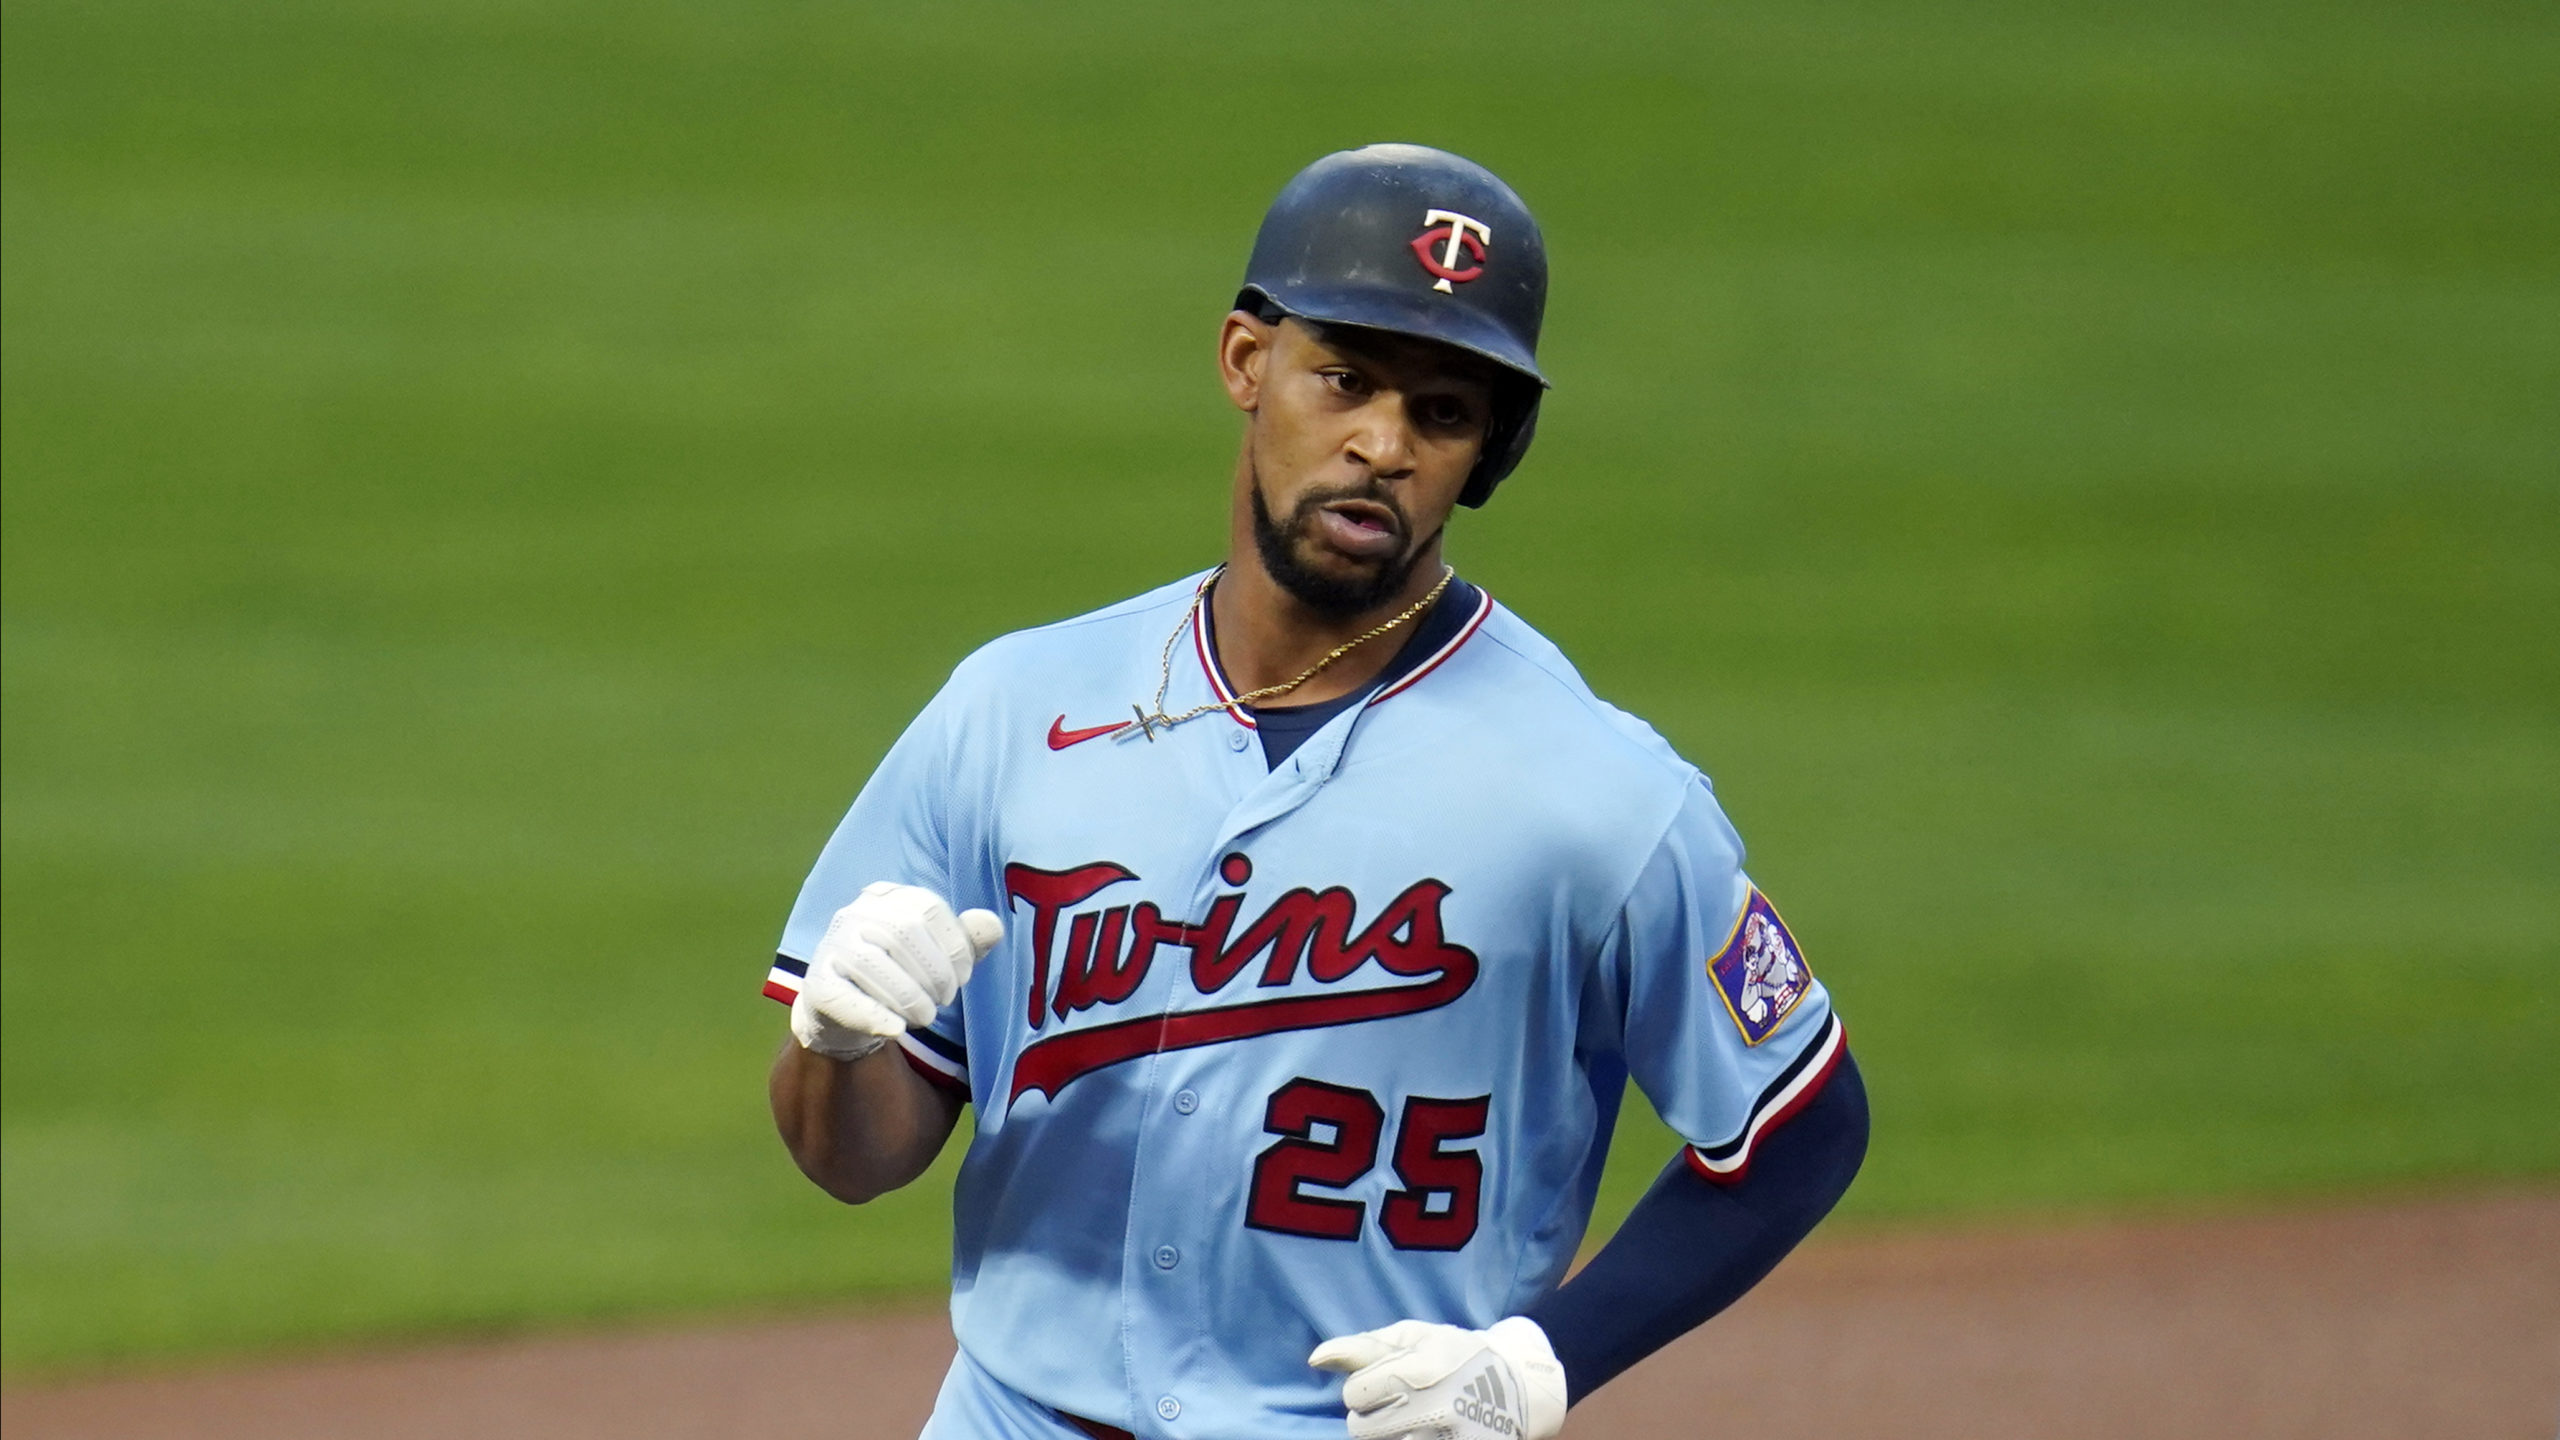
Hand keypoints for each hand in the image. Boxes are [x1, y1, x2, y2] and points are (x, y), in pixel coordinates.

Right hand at [790, 882, 1002, 1060]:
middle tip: (944, 1000)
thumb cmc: (903, 975)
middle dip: (934, 972)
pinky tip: (896, 1030)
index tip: (963, 976)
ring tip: (925, 1016)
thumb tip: (992, 925)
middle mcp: (856, 913)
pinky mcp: (816, 984)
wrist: (848, 1010)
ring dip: (909, 996)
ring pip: (872, 963)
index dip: (954, 946)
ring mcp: (831, 946)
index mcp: (889, 898)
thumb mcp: (939, 956)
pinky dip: (873, 1015)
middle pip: (902, 932)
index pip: (928, 909)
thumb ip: (967, 941)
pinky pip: (842, 996)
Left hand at [1311, 1317, 1567, 1439]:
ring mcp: (1450, 1436)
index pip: (1355, 1394)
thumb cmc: (1455, 1355)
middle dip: (1373, 1418)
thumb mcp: (1414, 1337)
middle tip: (1397, 1408)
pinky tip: (1422, 1433)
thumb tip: (1316, 1359)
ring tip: (1411, 1424)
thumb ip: (1363, 1348)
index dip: (1364, 1390)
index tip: (1382, 1386)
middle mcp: (1434, 1405)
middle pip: (1363, 1430)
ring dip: (1392, 1437)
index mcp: (1419, 1368)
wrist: (1518, 1385)